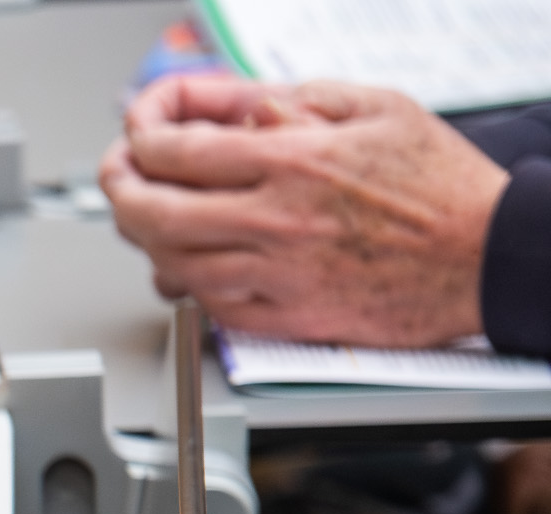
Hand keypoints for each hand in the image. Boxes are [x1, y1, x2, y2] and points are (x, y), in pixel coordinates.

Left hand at [100, 74, 507, 347]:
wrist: (487, 255)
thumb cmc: (441, 184)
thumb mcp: (371, 108)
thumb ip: (289, 101)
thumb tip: (225, 102)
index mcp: (292, 162)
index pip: (175, 150)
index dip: (139, 134)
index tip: (137, 129)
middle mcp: (274, 223)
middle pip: (150, 212)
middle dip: (119, 188)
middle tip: (119, 173)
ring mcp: (275, 277)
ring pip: (168, 264)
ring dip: (144, 238)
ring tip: (149, 214)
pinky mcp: (285, 320)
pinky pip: (207, 306)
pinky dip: (186, 281)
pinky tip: (190, 260)